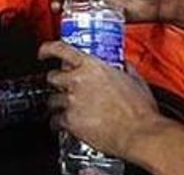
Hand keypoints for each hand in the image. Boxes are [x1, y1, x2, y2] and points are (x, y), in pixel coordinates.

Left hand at [40, 42, 160, 158]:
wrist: (139, 133)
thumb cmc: (140, 110)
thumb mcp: (135, 80)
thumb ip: (125, 69)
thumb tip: (124, 66)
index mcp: (93, 67)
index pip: (61, 50)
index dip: (48, 49)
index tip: (44, 52)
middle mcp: (78, 81)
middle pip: (52, 76)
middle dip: (57, 82)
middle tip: (65, 87)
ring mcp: (72, 101)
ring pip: (51, 99)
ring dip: (57, 103)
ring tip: (66, 108)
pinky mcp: (70, 121)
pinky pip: (54, 120)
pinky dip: (57, 123)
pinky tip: (63, 125)